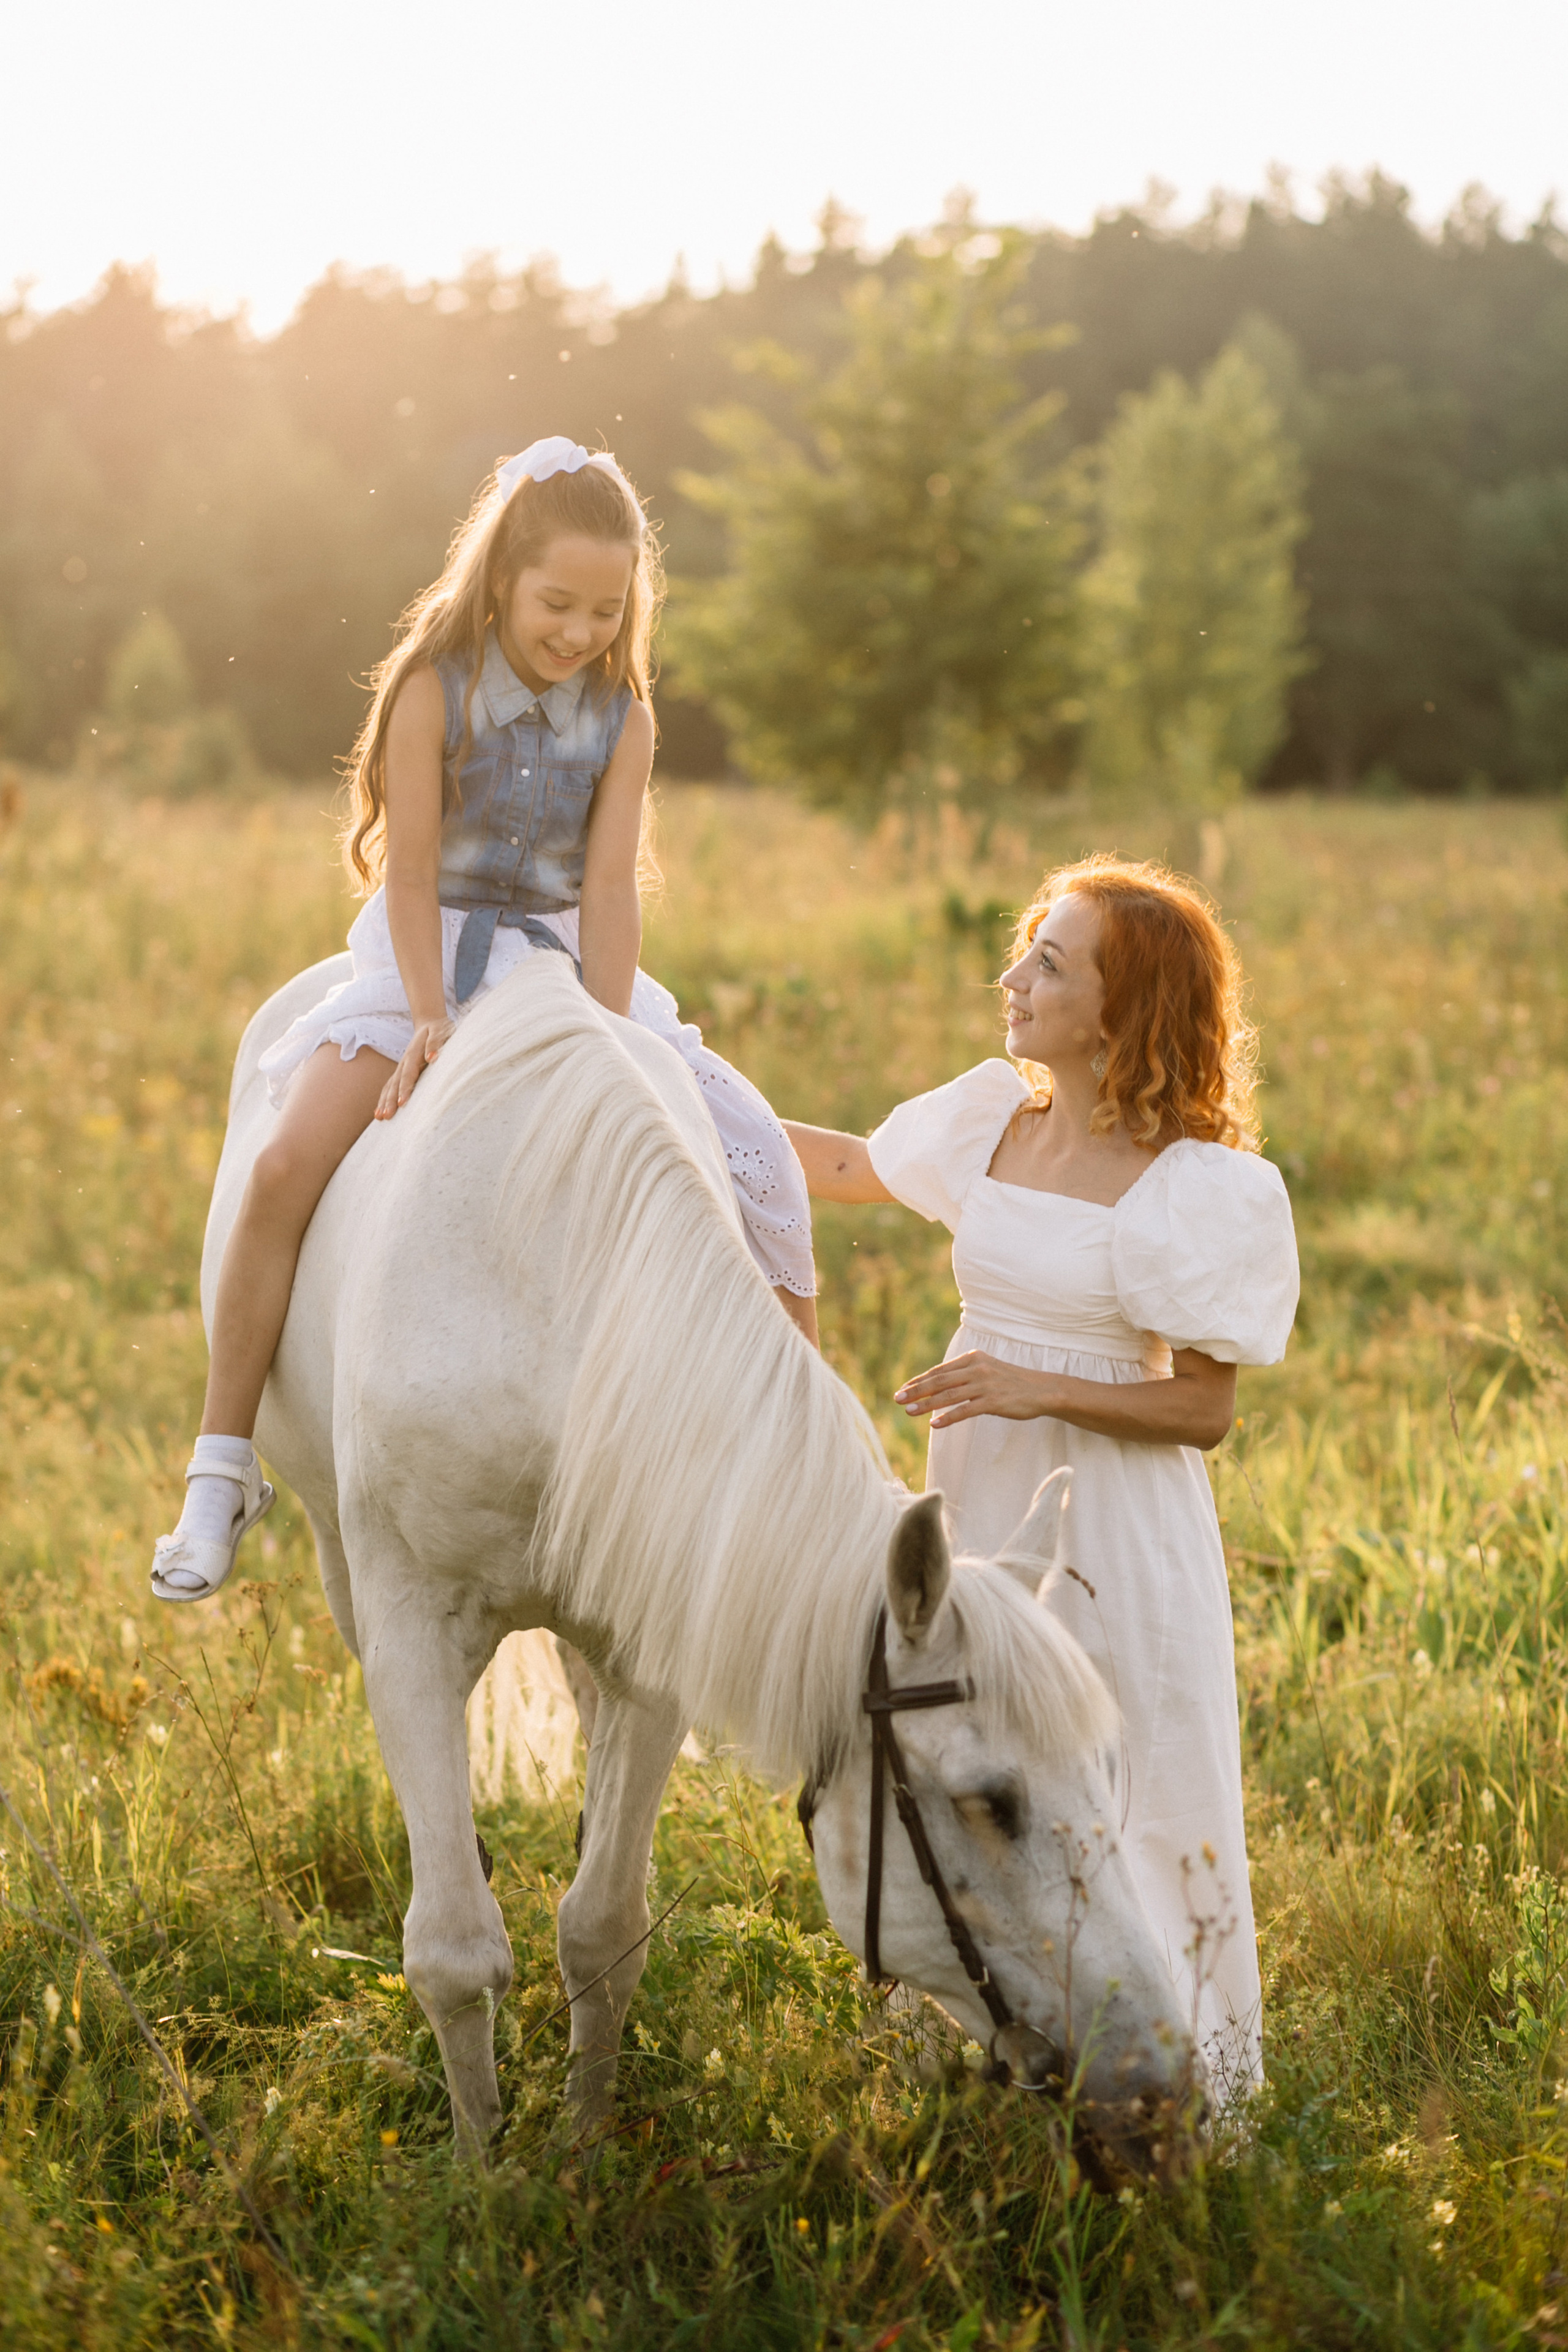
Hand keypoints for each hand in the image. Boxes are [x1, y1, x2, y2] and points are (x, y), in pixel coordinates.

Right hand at [375, 1017, 455, 1118]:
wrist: (430, 1023)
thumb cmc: (439, 1029)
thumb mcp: (441, 1032)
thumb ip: (436, 1043)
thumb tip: (432, 1058)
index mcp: (414, 1054)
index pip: (409, 1074)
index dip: (405, 1088)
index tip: (402, 1103)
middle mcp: (405, 1062)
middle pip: (395, 1083)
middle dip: (390, 1100)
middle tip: (388, 1116)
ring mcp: (401, 1067)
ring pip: (390, 1086)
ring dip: (384, 1101)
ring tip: (380, 1117)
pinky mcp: (402, 1071)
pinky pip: (390, 1086)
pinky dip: (384, 1099)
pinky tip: (379, 1112)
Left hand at [895, 1350, 1053, 1429]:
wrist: (1042, 1390)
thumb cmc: (1012, 1382)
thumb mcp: (987, 1370)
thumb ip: (965, 1374)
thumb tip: (939, 1384)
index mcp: (973, 1358)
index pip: (940, 1370)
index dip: (919, 1380)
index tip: (903, 1389)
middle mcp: (977, 1368)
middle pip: (939, 1380)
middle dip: (916, 1391)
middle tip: (897, 1399)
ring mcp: (985, 1384)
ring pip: (948, 1395)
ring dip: (926, 1404)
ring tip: (909, 1412)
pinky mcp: (993, 1401)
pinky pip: (965, 1410)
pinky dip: (948, 1417)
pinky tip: (934, 1425)